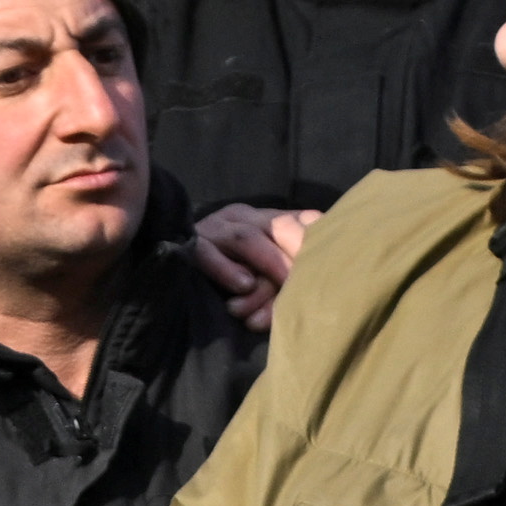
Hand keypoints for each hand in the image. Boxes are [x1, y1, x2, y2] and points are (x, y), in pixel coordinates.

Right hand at [194, 202, 322, 328]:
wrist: (172, 272)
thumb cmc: (229, 279)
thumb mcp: (264, 273)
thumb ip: (285, 274)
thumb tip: (317, 278)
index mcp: (262, 219)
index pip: (297, 222)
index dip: (313, 241)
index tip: (333, 265)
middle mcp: (240, 218)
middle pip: (277, 228)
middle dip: (296, 253)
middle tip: (314, 280)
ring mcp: (214, 229)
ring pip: (247, 239)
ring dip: (269, 263)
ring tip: (284, 285)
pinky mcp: (189, 247)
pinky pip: (208, 254)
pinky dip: (227, 270)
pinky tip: (243, 286)